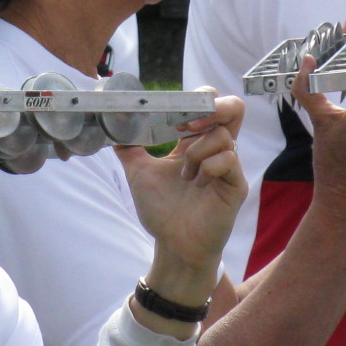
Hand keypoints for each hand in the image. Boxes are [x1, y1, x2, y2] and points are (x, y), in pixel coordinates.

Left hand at [116, 94, 246, 306]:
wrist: (173, 245)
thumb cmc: (162, 211)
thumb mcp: (139, 173)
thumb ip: (127, 147)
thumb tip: (110, 126)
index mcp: (195, 142)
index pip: (207, 106)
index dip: (194, 101)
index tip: (172, 111)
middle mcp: (215, 150)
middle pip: (232, 108)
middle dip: (212, 107)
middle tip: (187, 125)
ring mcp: (228, 167)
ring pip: (223, 135)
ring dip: (196, 151)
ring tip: (186, 175)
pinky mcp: (235, 185)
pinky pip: (227, 160)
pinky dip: (207, 167)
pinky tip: (197, 183)